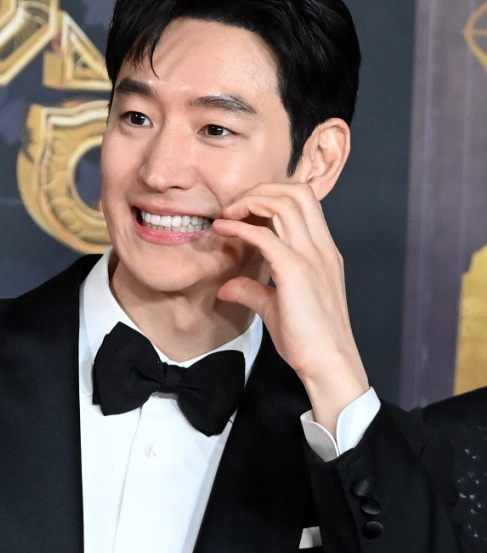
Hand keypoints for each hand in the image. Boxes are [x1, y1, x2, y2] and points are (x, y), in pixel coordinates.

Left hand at [213, 183, 368, 434]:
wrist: (329, 364)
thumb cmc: (309, 341)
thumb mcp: (276, 308)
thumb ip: (253, 291)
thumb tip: (227, 286)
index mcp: (324, 251)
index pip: (304, 201)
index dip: (272, 195)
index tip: (245, 210)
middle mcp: (321, 248)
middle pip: (297, 190)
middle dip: (261, 188)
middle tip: (233, 206)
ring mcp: (311, 257)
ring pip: (285, 202)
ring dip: (251, 201)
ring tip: (227, 213)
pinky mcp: (295, 271)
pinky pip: (265, 234)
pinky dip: (240, 227)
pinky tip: (222, 230)